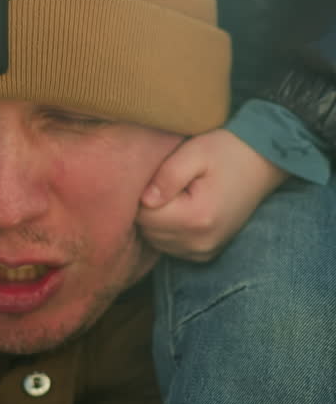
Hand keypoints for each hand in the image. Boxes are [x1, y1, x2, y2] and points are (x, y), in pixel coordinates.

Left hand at [137, 130, 288, 261]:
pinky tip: (178, 206)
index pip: (145, 216)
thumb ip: (167, 176)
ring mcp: (205, 251)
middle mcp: (201, 242)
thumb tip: (143, 200)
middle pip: (149, 231)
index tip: (153, 174)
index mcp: (197, 218)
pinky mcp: (207, 252)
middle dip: (147, 207)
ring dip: (157, 219)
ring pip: (158, 241)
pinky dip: (168, 229)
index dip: (141, 193)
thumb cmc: (226, 151)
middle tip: (161, 180)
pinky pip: (172, 246)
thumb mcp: (194, 152)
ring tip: (172, 192)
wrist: (262, 162)